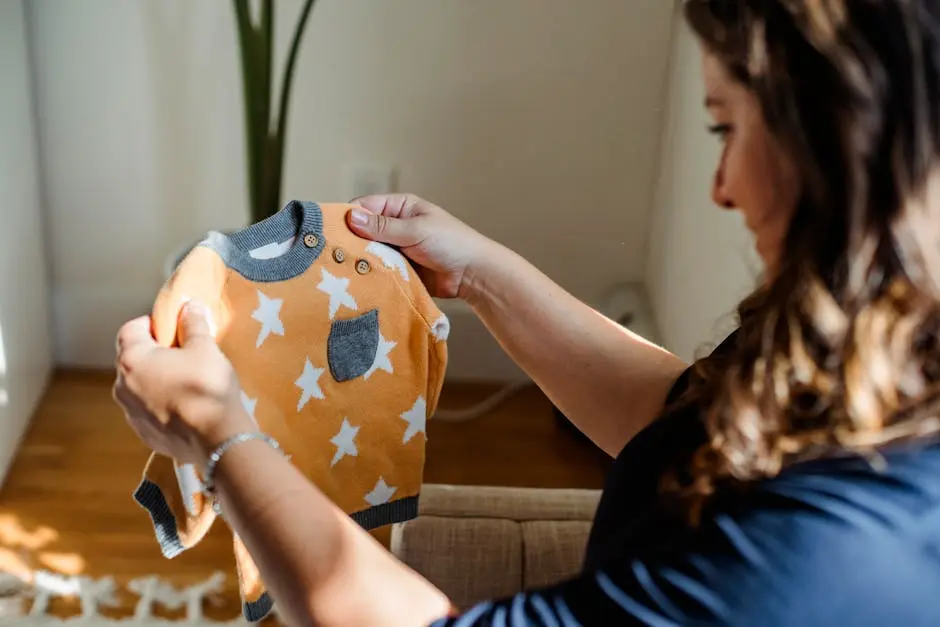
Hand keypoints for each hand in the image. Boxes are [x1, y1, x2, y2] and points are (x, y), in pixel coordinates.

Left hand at [112, 301, 253, 468]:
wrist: (217, 439)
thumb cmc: (207, 386)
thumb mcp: (205, 348)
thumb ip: (193, 324)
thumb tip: (189, 305)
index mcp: (133, 360)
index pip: (131, 329)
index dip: (151, 323)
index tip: (173, 327)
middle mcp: (123, 387)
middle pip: (133, 359)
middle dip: (154, 353)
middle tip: (184, 353)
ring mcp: (131, 414)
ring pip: (139, 388)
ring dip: (156, 381)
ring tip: (187, 383)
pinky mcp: (145, 435)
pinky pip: (149, 412)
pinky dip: (162, 405)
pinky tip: (187, 407)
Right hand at [346, 193, 492, 298]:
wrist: (472, 274)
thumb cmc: (451, 243)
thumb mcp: (415, 230)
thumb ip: (383, 226)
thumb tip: (351, 216)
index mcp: (400, 207)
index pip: (364, 207)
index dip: (347, 217)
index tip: (330, 230)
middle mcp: (394, 227)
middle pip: (362, 232)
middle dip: (350, 242)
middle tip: (333, 254)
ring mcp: (395, 249)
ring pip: (368, 253)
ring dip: (360, 260)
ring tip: (342, 270)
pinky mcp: (398, 270)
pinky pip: (378, 270)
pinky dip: (370, 275)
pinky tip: (358, 281)